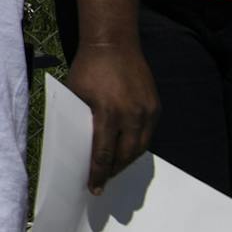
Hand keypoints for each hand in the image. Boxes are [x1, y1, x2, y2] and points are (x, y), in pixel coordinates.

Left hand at [66, 40, 157, 193]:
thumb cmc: (88, 68)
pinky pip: (148, 134)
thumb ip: (81, 120)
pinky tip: (126, 149)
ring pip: (140, 148)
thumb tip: (81, 146)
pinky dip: (137, 145)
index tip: (94, 188)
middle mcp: (131, 114)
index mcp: (107, 112)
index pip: (103, 153)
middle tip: (104, 181)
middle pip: (125, 155)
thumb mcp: (76, 94)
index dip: (99, 173)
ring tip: (114, 168)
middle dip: (114, 171)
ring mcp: (147, 111)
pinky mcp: (155, 106)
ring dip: (127, 161)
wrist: (113, 43)